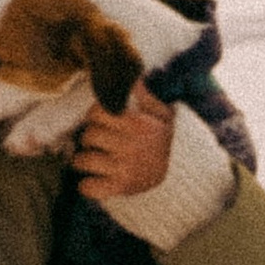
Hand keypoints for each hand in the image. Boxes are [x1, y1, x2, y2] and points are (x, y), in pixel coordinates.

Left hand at [73, 83, 174, 203]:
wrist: (182, 173)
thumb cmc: (163, 140)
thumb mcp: (161, 114)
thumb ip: (144, 96)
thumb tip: (132, 77)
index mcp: (135, 124)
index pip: (96, 113)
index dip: (95, 116)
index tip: (101, 121)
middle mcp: (128, 145)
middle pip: (87, 136)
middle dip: (90, 137)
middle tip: (99, 141)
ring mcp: (123, 168)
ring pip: (82, 160)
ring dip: (84, 160)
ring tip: (95, 158)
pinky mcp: (119, 188)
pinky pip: (88, 187)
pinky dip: (88, 185)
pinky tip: (95, 179)